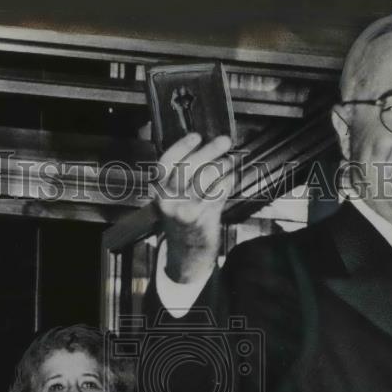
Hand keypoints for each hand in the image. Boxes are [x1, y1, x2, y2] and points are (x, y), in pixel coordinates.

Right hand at [153, 133, 233, 283]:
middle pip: (187, 168)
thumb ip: (183, 180)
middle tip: (224, 141)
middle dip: (208, 151)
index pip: (165, 164)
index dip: (181, 147)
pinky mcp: (200, 219)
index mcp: (159, 192)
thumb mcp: (174, 201)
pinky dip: (226, 183)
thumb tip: (206, 151)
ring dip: (221, 165)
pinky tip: (231, 178)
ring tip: (230, 160)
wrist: (187, 255)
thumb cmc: (184, 223)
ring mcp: (184, 211)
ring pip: (204, 179)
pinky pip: (217, 194)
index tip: (196, 136)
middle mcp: (168, 201)